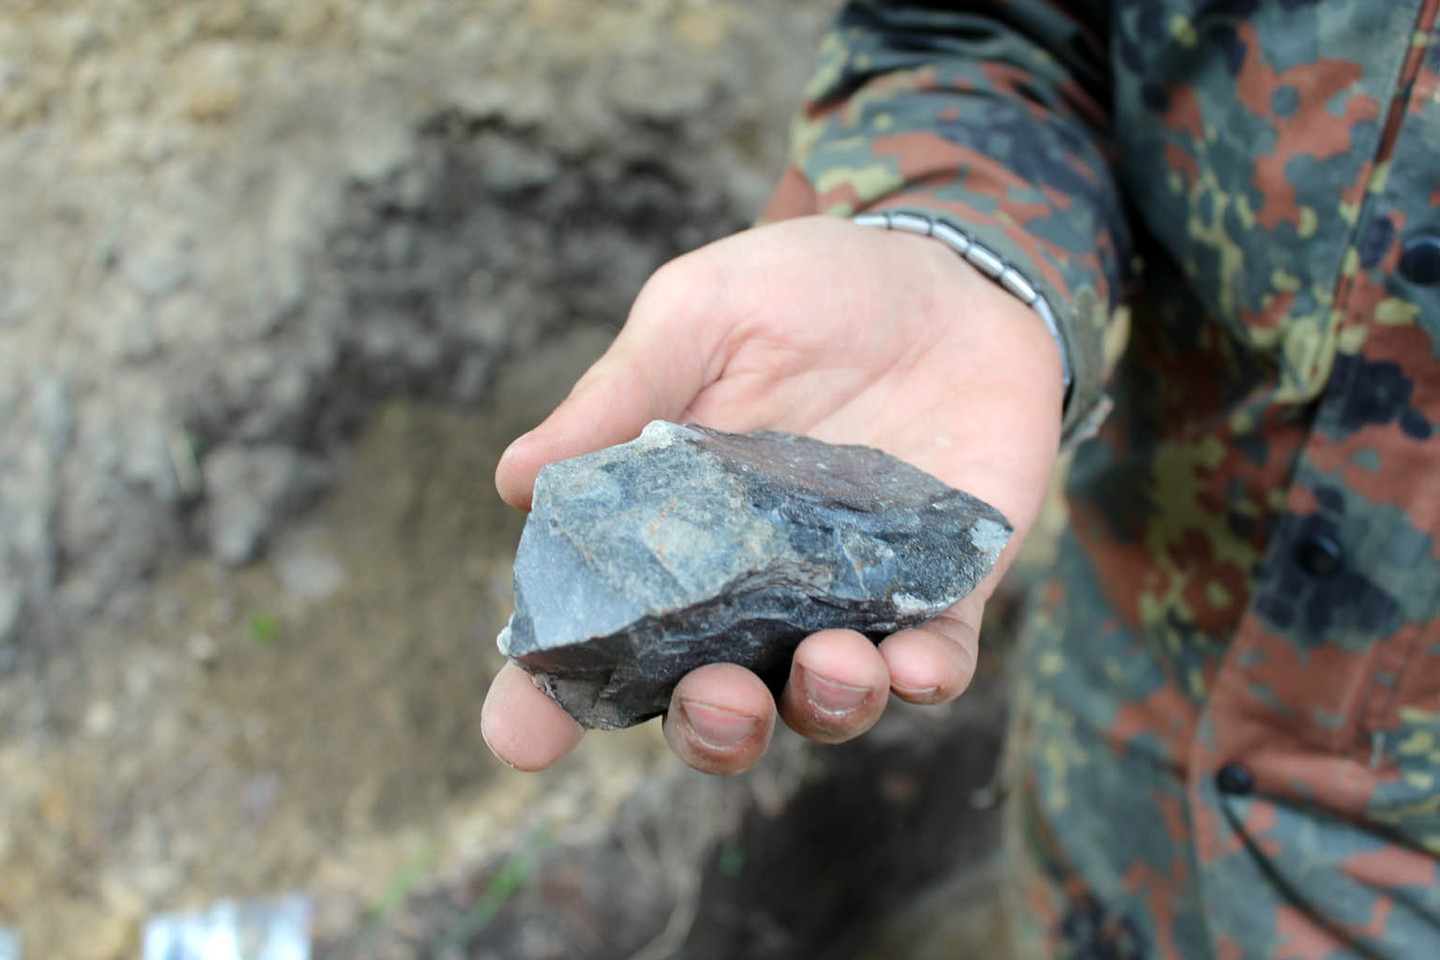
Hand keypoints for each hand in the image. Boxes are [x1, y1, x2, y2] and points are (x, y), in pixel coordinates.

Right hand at [481, 215, 1063, 773]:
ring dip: (819, 706)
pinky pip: (935, 663)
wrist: (947, 269)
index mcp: (672, 533)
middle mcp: (754, 589)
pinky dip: (922, 678)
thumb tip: (511, 479)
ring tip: (829, 666)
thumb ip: (620, 393)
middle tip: (712, 699)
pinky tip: (913, 661)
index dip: (549, 698)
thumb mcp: (702, 313)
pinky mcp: (943, 590)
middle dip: (708, 726)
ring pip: (822, 700)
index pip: (599, 636)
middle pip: (712, 698)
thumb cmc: (807, 289)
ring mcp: (850, 597)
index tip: (518, 739)